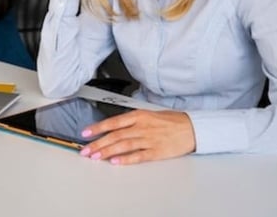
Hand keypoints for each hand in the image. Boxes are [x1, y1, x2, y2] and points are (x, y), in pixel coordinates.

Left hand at [79, 110, 195, 164]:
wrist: (192, 127)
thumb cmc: (170, 121)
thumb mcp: (148, 114)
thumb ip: (130, 120)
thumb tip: (112, 127)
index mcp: (138, 116)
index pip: (113, 122)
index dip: (97, 128)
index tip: (85, 133)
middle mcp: (142, 127)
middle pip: (115, 135)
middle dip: (98, 143)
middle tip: (86, 150)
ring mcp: (149, 139)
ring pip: (123, 145)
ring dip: (108, 152)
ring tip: (96, 157)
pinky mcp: (157, 151)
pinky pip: (138, 156)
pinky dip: (126, 159)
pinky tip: (116, 162)